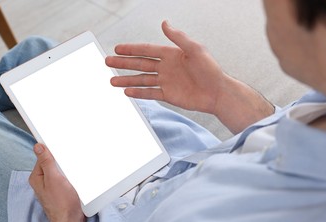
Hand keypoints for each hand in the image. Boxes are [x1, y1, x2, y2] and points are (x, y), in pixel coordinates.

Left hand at [29, 143, 84, 221]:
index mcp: (37, 177)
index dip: (52, 151)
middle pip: (53, 163)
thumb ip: (46, 162)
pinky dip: (71, 176)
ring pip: (61, 170)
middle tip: (69, 165)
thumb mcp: (54, 179)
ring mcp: (53, 186)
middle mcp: (43, 181)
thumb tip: (38, 147)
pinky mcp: (61, 190)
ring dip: (68, 169)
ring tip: (72, 174)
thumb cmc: (62, 204)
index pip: (43, 156)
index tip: (60, 146)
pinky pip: (66, 178)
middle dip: (62, 162)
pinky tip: (75, 179)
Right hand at [105, 20, 226, 113]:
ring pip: (142, 80)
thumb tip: (164, 23)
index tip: (117, 48)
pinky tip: (127, 91)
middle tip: (108, 62)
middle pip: (140, 64)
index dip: (132, 49)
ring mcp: (166, 81)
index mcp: (171, 54)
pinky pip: (150, 93)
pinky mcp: (168, 95)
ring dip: (126, 79)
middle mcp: (166, 67)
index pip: (146, 50)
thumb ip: (178, 38)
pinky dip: (138, 93)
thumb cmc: (210, 70)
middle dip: (124, 63)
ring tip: (112, 81)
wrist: (217, 93)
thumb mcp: (195, 49)